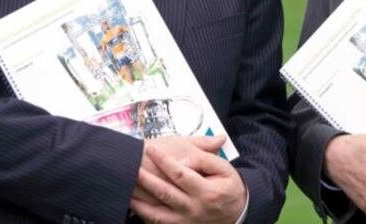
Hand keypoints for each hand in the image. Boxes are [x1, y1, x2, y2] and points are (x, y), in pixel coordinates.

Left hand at [130, 136, 245, 223]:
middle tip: (132, 165)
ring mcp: (186, 221)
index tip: (151, 148)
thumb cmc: (228, 187)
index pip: (180, 173)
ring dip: (139, 202)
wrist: (238, 212)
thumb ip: (205, 159)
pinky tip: (134, 205)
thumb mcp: (225, 168)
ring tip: (127, 188)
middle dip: (145, 179)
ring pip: (157, 214)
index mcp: (207, 192)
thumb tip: (184, 157)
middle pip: (165, 193)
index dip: (164, 160)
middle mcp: (194, 209)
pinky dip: (144, 215)